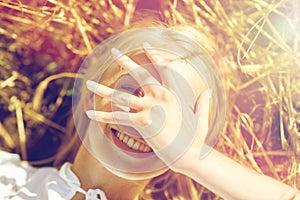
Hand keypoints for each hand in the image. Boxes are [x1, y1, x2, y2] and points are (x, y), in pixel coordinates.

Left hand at [85, 44, 210, 171]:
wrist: (190, 155)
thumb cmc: (194, 139)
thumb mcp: (201, 118)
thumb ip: (202, 103)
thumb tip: (207, 91)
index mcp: (173, 93)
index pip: (163, 69)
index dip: (154, 55)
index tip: (146, 44)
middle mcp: (161, 96)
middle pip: (140, 74)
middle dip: (126, 62)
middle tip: (114, 52)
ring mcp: (151, 108)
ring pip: (121, 96)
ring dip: (103, 90)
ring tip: (89, 84)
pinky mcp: (142, 122)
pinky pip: (117, 118)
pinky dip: (102, 117)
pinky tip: (89, 114)